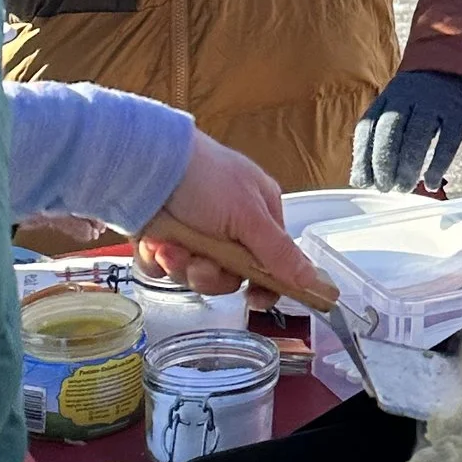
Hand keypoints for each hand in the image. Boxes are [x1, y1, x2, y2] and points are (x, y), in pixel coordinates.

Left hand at [139, 131, 336, 308]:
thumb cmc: (205, 177)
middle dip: (209, 273)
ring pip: (195, 275)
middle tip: (196, 261)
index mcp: (259, 215)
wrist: (146, 161)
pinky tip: (154, 242)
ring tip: (168, 246)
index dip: (264, 285)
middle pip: (229, 276)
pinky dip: (157, 259)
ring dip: (180, 265)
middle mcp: (229, 228)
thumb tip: (315, 282)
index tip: (253, 300)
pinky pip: (165, 269)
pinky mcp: (163, 240)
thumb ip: (279, 253)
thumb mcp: (248, 216)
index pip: (272, 263)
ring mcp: (195, 235)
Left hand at [353, 69, 461, 191]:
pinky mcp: (459, 110)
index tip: (361, 181)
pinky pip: (447, 142)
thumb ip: (386, 132)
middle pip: (389, 131)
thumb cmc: (429, 96)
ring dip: (407, 167)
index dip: (362, 156)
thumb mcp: (404, 102)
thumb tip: (365, 176)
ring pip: (416, 137)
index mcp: (390, 94)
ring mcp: (435, 101)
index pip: (369, 126)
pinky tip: (430, 183)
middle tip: (384, 187)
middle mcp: (409, 95)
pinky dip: (438, 165)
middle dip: (383, 163)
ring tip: (404, 188)